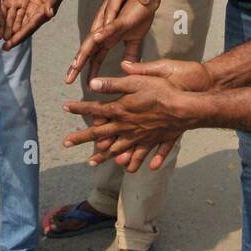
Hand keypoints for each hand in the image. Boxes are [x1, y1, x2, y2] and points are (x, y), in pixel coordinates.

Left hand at [6, 0, 70, 48]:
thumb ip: (51, 2)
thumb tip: (49, 13)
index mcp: (43, 13)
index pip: (30, 26)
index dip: (21, 35)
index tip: (11, 43)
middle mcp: (37, 14)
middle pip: (25, 29)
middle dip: (15, 39)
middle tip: (4, 48)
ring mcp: (33, 10)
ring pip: (21, 24)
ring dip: (12, 32)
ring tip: (2, 40)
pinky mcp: (30, 5)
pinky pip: (20, 15)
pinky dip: (13, 22)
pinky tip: (5, 26)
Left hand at [63, 65, 202, 172]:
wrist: (185, 109)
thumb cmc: (161, 91)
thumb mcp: (135, 82)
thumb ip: (114, 84)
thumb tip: (92, 83)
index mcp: (120, 111)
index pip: (94, 111)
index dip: (79, 108)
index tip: (65, 107)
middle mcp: (127, 128)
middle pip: (100, 136)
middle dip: (81, 138)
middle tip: (65, 143)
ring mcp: (140, 137)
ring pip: (118, 150)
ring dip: (103, 156)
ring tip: (91, 162)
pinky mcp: (155, 141)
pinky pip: (145, 155)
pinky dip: (138, 162)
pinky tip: (132, 168)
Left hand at [64, 0, 159, 84]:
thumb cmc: (140, 14)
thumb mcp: (136, 39)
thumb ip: (130, 53)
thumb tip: (127, 67)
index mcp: (108, 38)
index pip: (95, 57)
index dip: (89, 70)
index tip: (84, 85)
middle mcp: (105, 32)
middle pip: (88, 51)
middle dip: (77, 65)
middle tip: (68, 80)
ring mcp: (111, 25)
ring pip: (94, 40)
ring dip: (84, 52)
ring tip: (75, 65)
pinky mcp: (122, 19)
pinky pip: (110, 26)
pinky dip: (103, 33)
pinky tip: (96, 40)